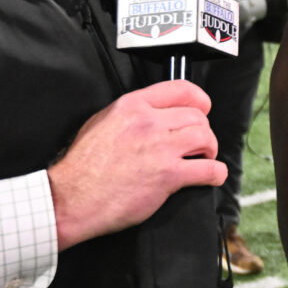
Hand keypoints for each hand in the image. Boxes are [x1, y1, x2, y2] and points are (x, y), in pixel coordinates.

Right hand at [48, 80, 225, 249]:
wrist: (71, 198)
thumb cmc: (82, 167)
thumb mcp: (100, 123)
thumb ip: (129, 114)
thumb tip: (151, 114)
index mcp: (132, 106)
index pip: (180, 89)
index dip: (199, 100)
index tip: (203, 109)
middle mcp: (149, 122)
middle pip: (197, 116)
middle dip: (203, 130)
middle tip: (198, 144)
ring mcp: (160, 148)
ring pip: (206, 137)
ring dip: (210, 149)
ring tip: (203, 158)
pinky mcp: (168, 175)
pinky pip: (208, 169)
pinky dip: (216, 173)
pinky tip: (212, 175)